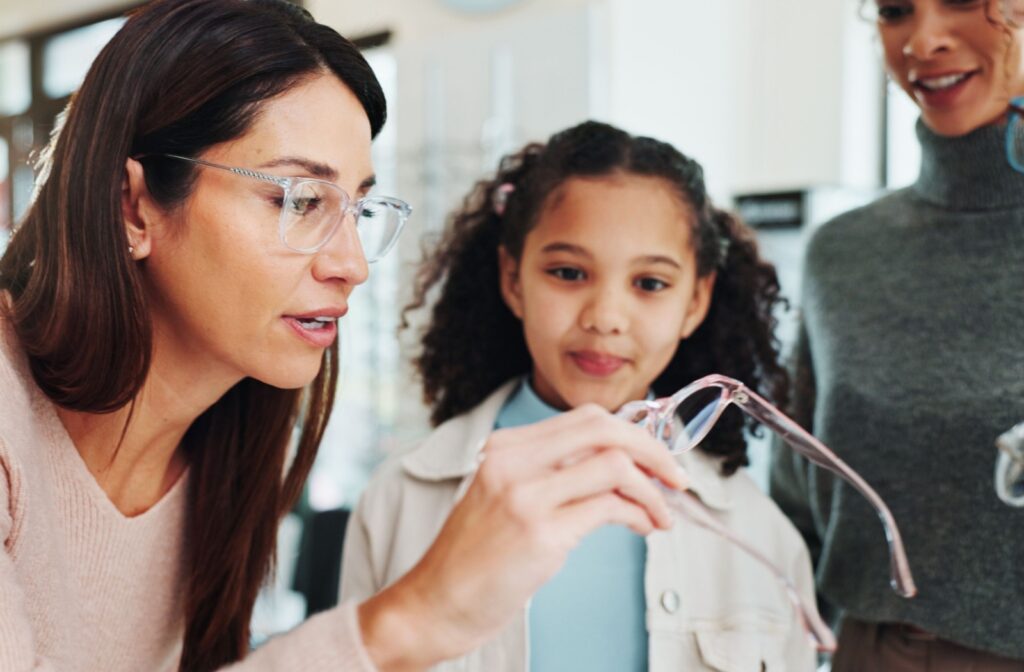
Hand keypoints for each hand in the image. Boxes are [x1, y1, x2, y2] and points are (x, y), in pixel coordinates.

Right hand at [358, 404, 687, 670]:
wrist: (433, 603)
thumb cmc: (474, 558)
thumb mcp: (504, 497)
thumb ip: (550, 474)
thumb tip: (620, 468)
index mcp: (505, 448)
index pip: (585, 418)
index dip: (632, 433)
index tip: (654, 458)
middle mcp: (513, 462)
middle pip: (605, 429)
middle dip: (653, 450)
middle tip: (677, 478)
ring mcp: (526, 496)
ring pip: (615, 465)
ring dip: (653, 490)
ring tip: (664, 514)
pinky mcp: (540, 535)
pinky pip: (610, 509)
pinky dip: (641, 515)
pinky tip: (646, 528)